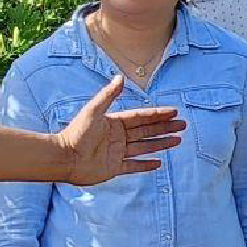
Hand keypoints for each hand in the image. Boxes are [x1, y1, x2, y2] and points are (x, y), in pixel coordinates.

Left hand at [55, 73, 183, 185]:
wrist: (65, 158)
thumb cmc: (76, 133)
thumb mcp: (93, 111)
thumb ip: (108, 96)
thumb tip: (121, 78)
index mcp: (115, 123)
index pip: (141, 117)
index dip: (157, 114)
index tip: (173, 111)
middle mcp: (118, 137)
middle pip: (147, 131)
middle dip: (165, 128)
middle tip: (182, 126)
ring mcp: (118, 153)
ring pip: (145, 147)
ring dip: (161, 144)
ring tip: (177, 141)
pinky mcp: (115, 168)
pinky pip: (134, 166)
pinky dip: (146, 165)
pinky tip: (159, 163)